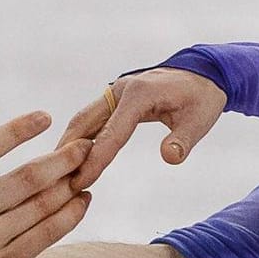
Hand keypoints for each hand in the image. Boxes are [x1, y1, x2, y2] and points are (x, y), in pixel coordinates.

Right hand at [0, 85, 93, 257]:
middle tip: (87, 145)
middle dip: (62, 160)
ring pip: (41, 207)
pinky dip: (71, 215)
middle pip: (24, 179)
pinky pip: (47, 235)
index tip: (47, 117)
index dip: (16, 131)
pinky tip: (84, 199)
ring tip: (89, 169)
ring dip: (70, 187)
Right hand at [59, 67, 226, 190]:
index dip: (95, 159)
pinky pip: (91, 120)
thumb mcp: (201, 119)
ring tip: (55, 175)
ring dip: (68, 145)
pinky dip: (79, 139)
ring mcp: (114, 93)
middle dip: (67, 152)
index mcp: (138, 95)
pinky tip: (70, 160)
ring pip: (82, 121)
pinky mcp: (113, 99)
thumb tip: (169, 158)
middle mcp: (119, 91)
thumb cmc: (203, 98)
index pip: (112, 132)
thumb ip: (184, 139)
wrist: (203, 74)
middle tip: (54, 182)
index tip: (80, 182)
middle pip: (83, 123)